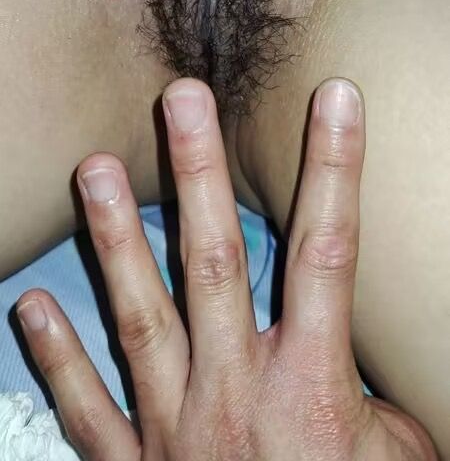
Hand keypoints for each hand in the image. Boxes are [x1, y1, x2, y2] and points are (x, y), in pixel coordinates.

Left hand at [17, 77, 435, 459]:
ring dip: (112, 240)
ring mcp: (175, 430)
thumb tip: (354, 360)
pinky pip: (88, 410)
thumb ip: (373, 403)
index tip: (337, 99)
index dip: (336, 168)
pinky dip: (57, 359)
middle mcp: (236, 394)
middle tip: (181, 99)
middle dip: (198, 173)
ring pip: (140, 317)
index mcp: (312, 387)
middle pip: (215, 262)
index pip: (329, 251)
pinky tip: (31, 307)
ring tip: (89, 169)